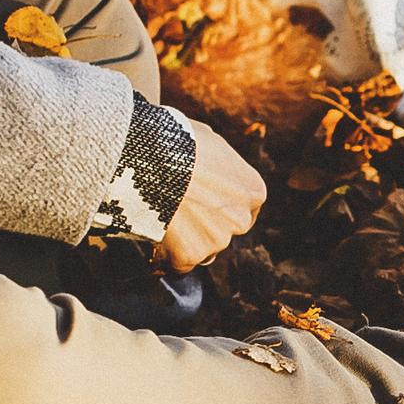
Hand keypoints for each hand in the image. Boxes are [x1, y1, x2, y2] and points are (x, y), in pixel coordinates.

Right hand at [159, 118, 265, 271]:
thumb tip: (208, 161)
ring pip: (200, 249)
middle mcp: (241, 220)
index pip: (241, 209)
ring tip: (159, 217)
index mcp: (252, 191)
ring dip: (184, 240)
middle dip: (203, 226)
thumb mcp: (208, 140)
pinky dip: (165, 255)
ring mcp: (217, 240)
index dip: (217, 207)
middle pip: (222, 232)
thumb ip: (217, 161)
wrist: (151, 158)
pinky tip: (153, 234)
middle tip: (174, 210)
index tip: (198, 202)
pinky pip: (177, 263)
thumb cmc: (177, 141)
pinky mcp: (190, 256)